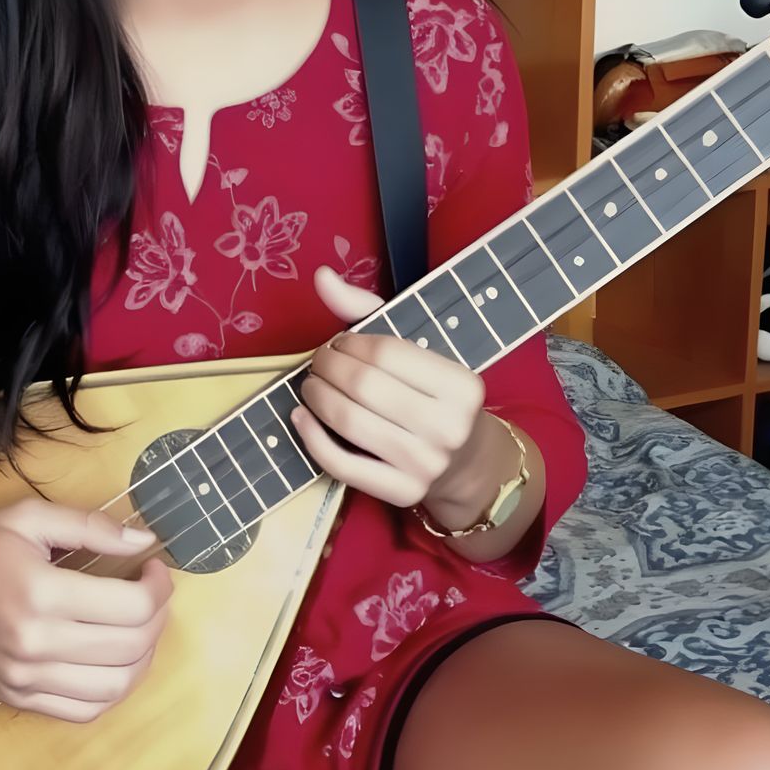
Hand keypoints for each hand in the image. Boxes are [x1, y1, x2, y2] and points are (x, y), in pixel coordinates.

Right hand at [0, 500, 173, 724]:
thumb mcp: (29, 518)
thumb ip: (91, 527)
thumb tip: (145, 537)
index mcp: (41, 593)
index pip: (133, 608)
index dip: (159, 588)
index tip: (154, 568)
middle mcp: (35, 644)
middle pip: (131, 648)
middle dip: (158, 618)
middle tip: (153, 594)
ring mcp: (24, 679)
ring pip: (114, 688)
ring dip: (142, 658)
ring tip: (138, 628)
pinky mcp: (15, 698)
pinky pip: (82, 711)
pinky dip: (111, 690)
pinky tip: (111, 659)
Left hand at [289, 265, 494, 513]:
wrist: (467, 463)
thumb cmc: (433, 396)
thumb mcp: (416, 350)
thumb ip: (367, 310)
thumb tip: (321, 276)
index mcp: (460, 384)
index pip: (385, 352)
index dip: (348, 343)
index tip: (337, 344)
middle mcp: (449, 425)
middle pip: (364, 386)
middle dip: (327, 368)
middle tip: (318, 363)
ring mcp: (426, 464)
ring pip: (350, 423)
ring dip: (316, 398)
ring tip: (311, 386)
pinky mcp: (403, 492)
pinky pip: (343, 465)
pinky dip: (312, 438)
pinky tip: (302, 418)